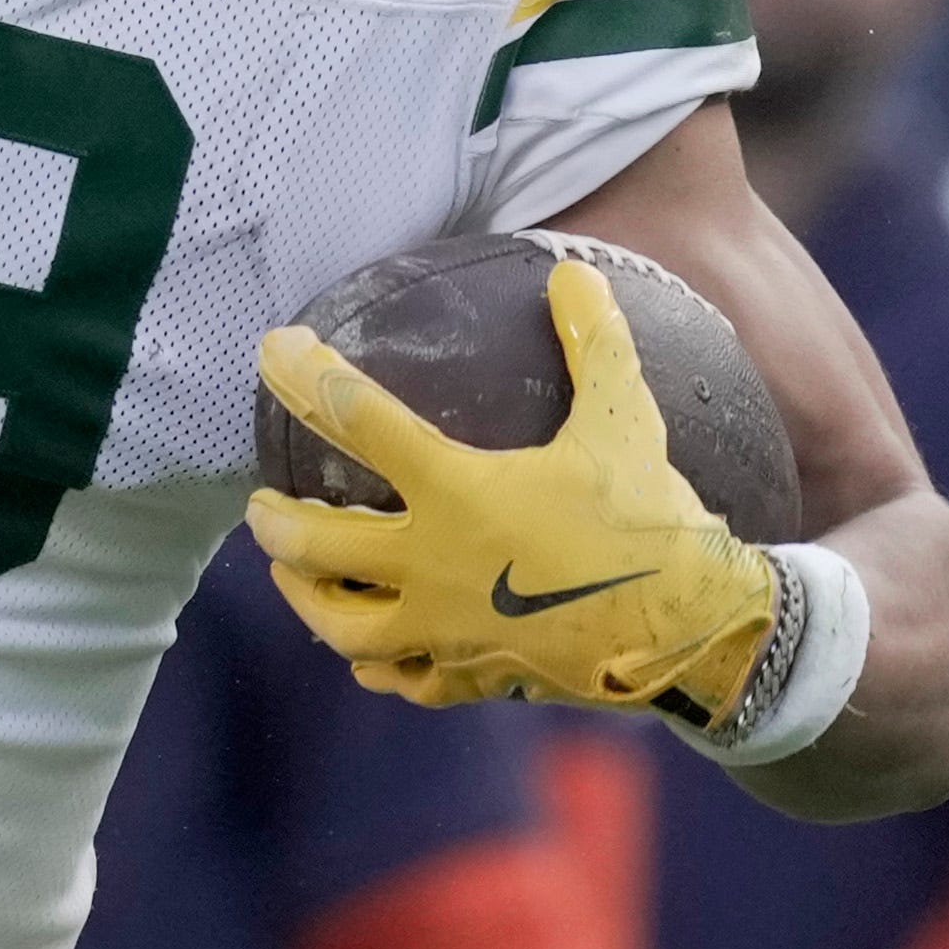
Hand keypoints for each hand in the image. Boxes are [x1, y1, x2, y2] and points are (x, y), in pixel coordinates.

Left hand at [244, 252, 785, 718]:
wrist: (688, 630)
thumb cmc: (650, 519)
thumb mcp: (625, 416)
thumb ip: (593, 340)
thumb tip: (573, 270)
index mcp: (456, 492)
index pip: (359, 420)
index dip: (309, 377)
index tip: (274, 352)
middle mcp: (432, 565)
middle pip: (317, 545)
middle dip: (275, 519)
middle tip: (260, 502)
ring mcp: (444, 630)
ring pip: (340, 624)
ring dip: (303, 597)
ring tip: (288, 574)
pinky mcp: (470, 676)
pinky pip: (400, 678)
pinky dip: (374, 664)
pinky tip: (368, 655)